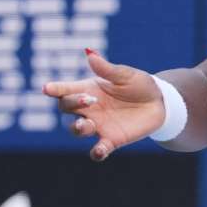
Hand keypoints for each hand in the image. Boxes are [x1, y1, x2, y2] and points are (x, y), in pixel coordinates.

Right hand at [42, 49, 165, 161]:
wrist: (160, 104)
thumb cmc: (140, 85)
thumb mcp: (126, 75)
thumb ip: (107, 69)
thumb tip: (90, 54)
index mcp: (89, 89)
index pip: (65, 89)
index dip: (55, 89)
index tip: (47, 88)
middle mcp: (89, 108)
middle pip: (66, 107)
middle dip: (72, 103)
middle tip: (87, 99)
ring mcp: (98, 125)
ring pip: (77, 129)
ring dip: (78, 128)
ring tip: (87, 124)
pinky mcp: (111, 140)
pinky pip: (98, 150)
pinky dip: (97, 153)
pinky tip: (99, 151)